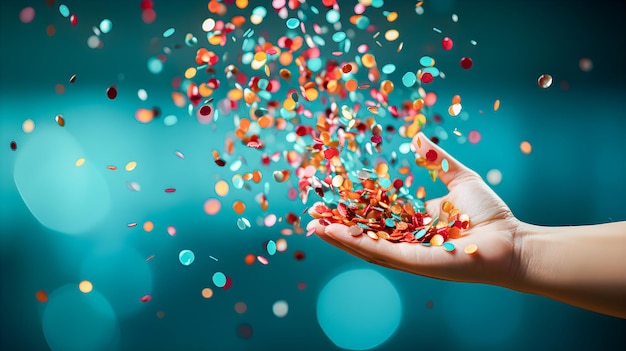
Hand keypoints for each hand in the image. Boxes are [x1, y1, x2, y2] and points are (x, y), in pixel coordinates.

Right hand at [307, 132, 523, 287]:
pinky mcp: (414, 262)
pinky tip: (335, 233)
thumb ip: (437, 160)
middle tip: (313, 214)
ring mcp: (408, 255)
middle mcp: (407, 242)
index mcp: (414, 225)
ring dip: (338, 236)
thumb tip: (418, 137)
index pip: (376, 216)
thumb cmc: (490, 215)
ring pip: (365, 245)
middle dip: (337, 224)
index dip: (353, 207)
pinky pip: (380, 252)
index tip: (333, 196)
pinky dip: (355, 243)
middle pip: (364, 233)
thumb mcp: (459, 178)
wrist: (512, 242)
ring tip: (314, 225)